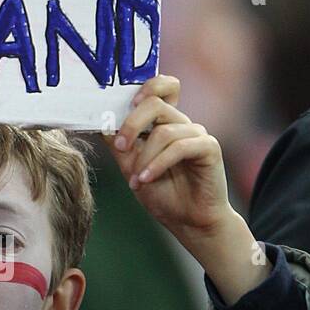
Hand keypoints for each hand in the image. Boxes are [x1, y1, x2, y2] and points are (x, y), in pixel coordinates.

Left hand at [105, 76, 230, 240]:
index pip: (163, 86)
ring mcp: (197, 134)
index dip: (147, 86)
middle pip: (155, 103)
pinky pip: (180, 147)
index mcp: (165, 123)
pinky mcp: (209, 149)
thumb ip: (118, 144)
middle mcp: (181, 124)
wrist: (189, 223)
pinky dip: (159, 163)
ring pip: (164, 131)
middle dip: (132, 124)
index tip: (127, 104)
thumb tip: (100, 122)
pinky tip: (147, 179)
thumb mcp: (131, 167)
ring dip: (144, 158)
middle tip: (120, 147)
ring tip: (136, 181)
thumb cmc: (163, 194)